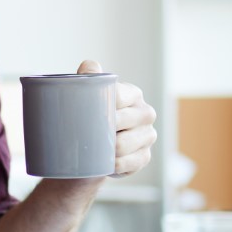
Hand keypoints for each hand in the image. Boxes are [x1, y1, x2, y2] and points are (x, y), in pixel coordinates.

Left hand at [76, 60, 155, 175]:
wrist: (93, 148)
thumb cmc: (91, 116)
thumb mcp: (88, 95)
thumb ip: (88, 77)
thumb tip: (88, 66)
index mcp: (133, 94)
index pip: (117, 96)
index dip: (100, 105)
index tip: (83, 112)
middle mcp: (145, 113)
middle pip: (121, 122)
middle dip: (102, 128)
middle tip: (83, 132)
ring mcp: (148, 136)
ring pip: (123, 145)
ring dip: (106, 150)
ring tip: (93, 149)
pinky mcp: (145, 157)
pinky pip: (127, 163)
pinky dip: (114, 165)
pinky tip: (106, 164)